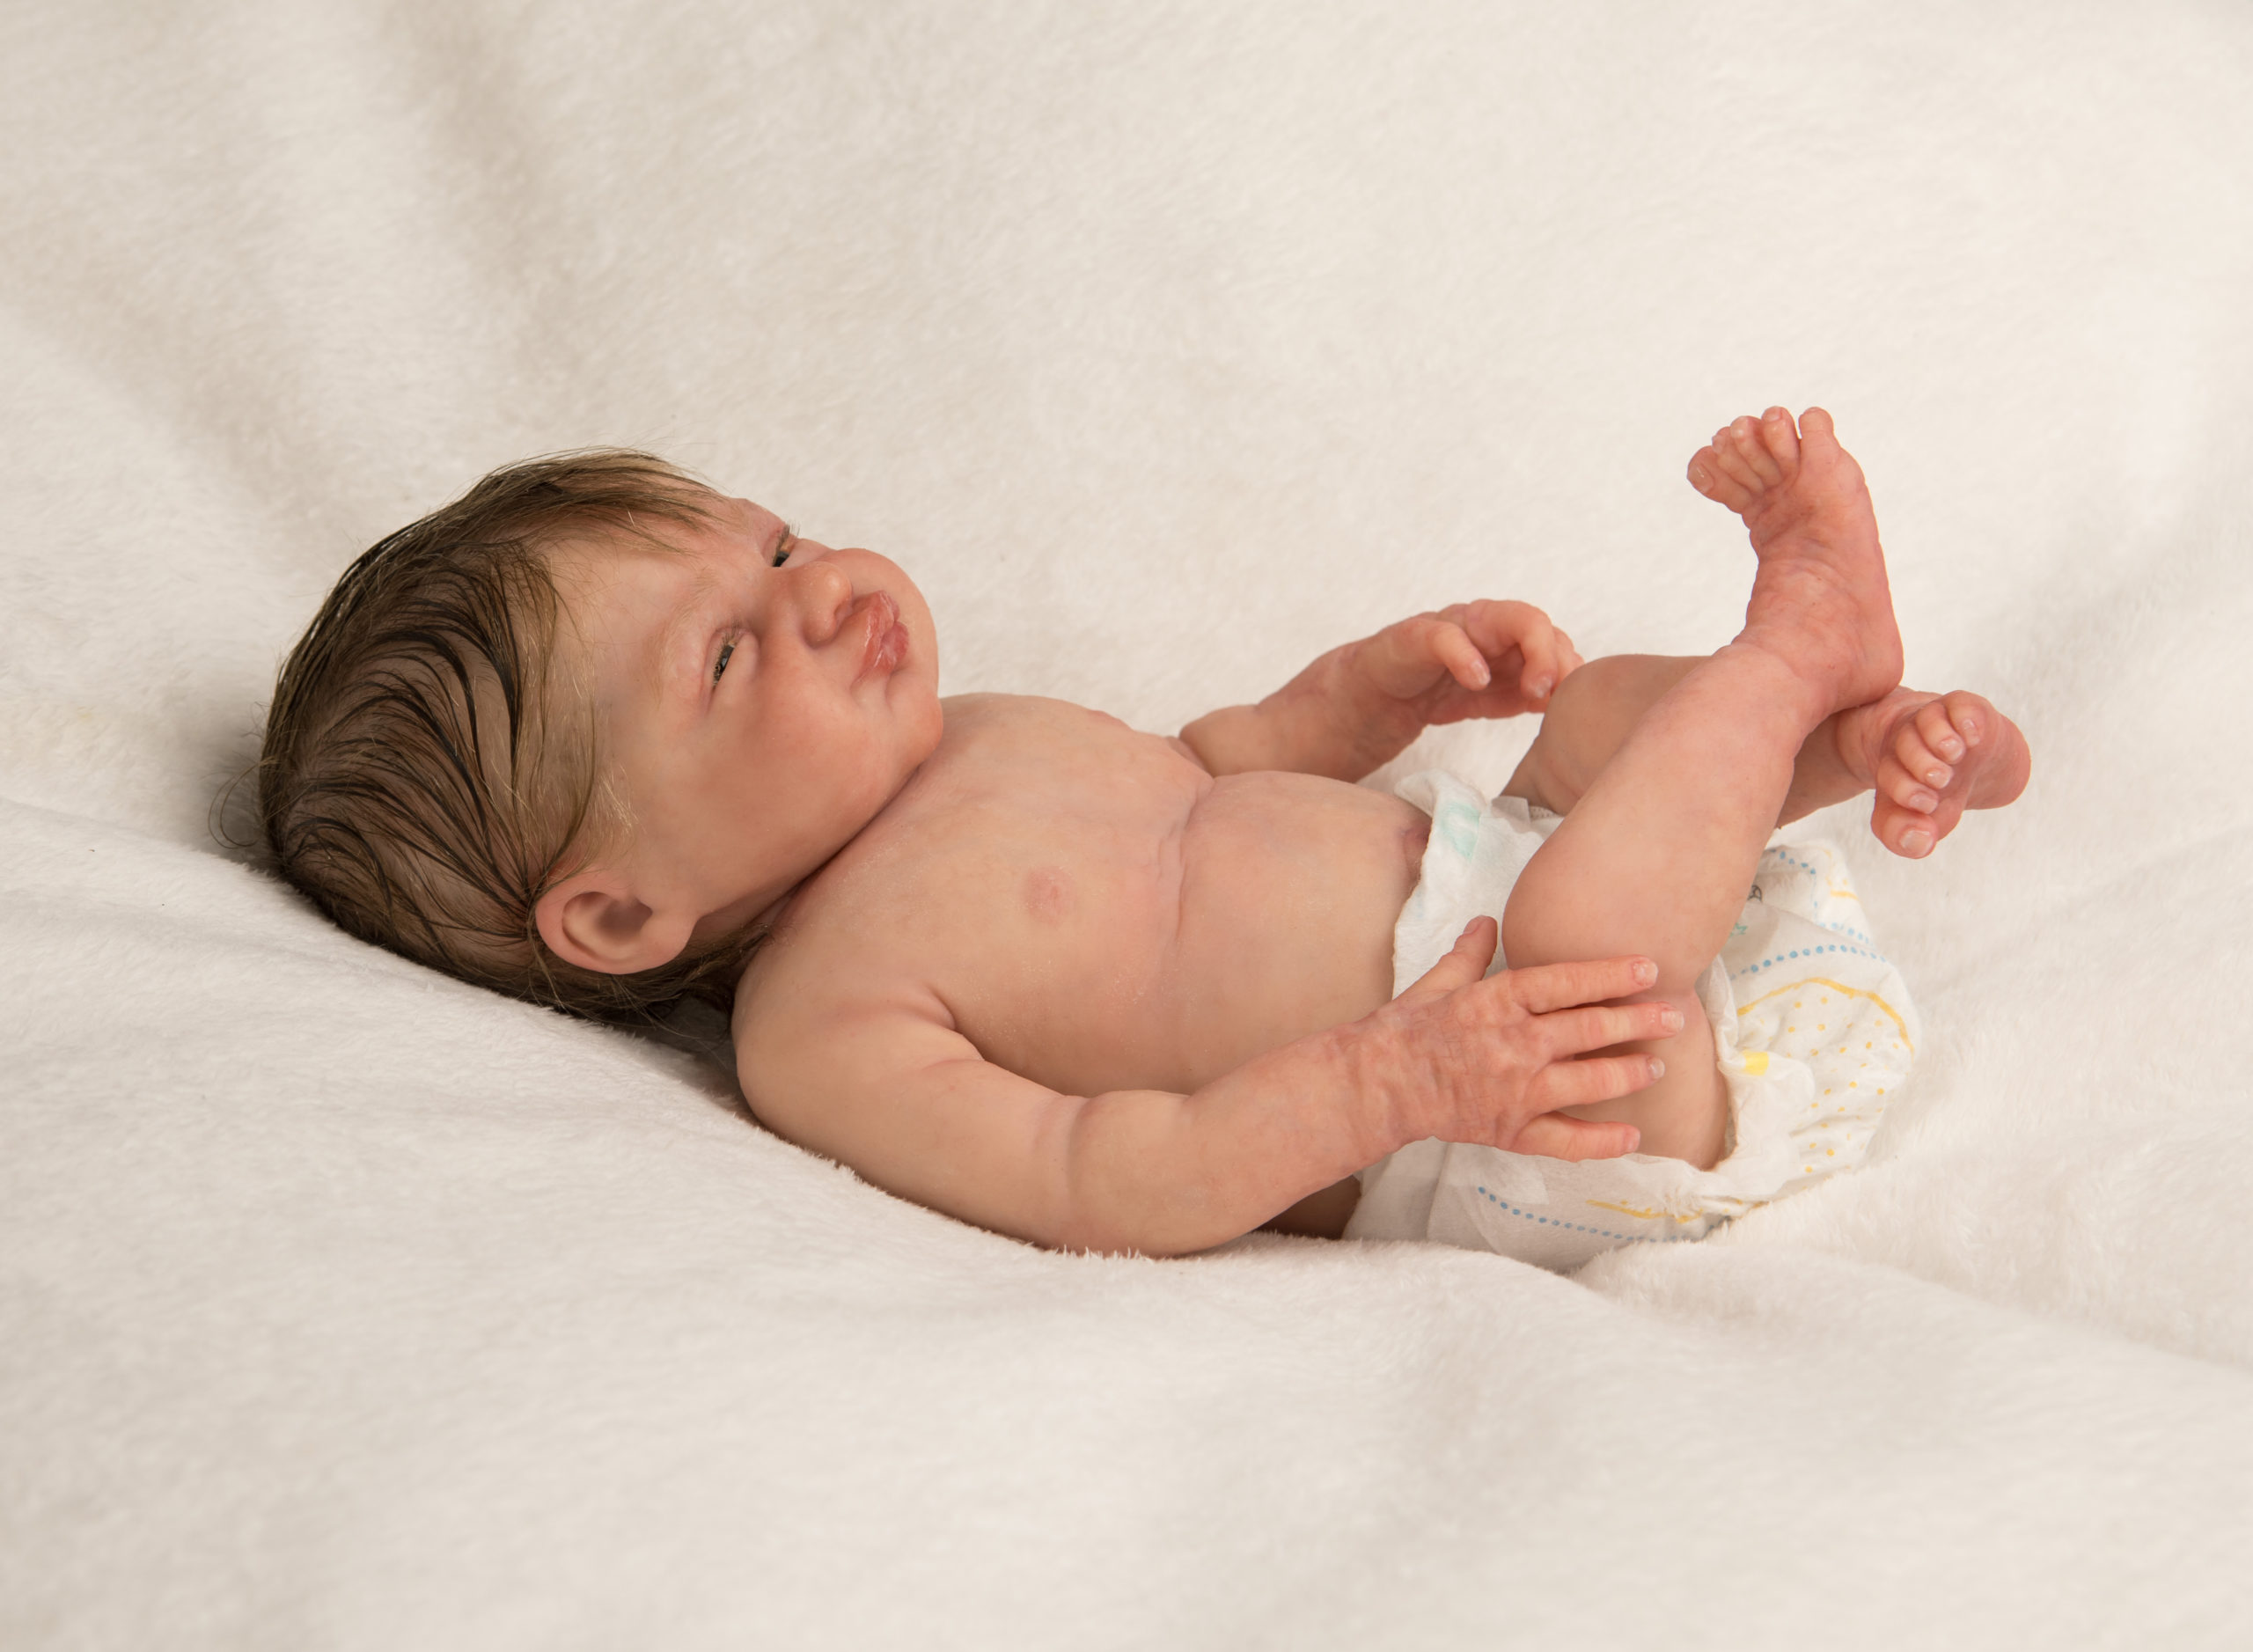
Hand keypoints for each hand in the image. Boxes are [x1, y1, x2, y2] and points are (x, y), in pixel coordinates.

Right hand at [1338, 601, 1583, 769]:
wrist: (1377, 699)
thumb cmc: (1437, 692)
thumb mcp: (1493, 699)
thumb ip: (1529, 694)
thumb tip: (1569, 697)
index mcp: (1505, 636)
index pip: (1551, 636)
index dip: (1566, 666)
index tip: (1565, 701)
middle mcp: (1483, 623)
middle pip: (1533, 620)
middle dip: (1553, 657)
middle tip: (1551, 694)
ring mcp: (1451, 626)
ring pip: (1501, 618)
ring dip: (1528, 651)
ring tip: (1533, 689)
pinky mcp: (1415, 637)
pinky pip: (1445, 636)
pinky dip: (1466, 656)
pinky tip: (1478, 679)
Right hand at [1342, 917, 1675, 1160]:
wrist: (1380, 1084)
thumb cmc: (1406, 1029)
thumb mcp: (1438, 982)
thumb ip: (1470, 954)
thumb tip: (1486, 922)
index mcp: (1500, 1000)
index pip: (1570, 981)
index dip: (1614, 973)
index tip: (1648, 967)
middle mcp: (1517, 1043)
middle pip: (1593, 1027)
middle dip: (1640, 1020)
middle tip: (1673, 1016)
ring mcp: (1519, 1090)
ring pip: (1591, 1080)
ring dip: (1630, 1072)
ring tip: (1657, 1065)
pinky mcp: (1513, 1130)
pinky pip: (1567, 1140)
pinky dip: (1603, 1141)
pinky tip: (1633, 1136)